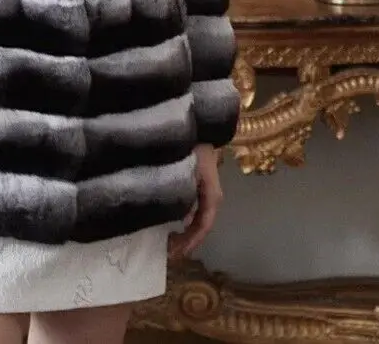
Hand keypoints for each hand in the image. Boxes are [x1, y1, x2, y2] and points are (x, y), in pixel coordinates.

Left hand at [168, 144, 222, 259]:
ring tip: (166, 242)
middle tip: (167, 253)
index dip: (191, 242)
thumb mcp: (187, 170)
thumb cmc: (191, 145)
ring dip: (183, 232)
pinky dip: (181, 219)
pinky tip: (167, 222)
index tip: (174, 254)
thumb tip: (180, 220)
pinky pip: (191, 208)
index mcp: (212, 194)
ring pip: (196, 218)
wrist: (196, 124)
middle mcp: (211, 196)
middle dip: (186, 241)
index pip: (204, 225)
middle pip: (200, 225)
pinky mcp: (196, 184)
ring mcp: (205, 190)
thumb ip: (184, 194)